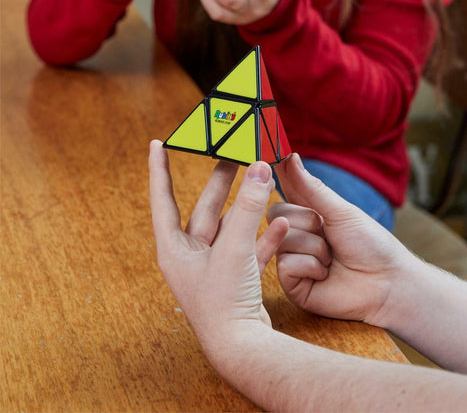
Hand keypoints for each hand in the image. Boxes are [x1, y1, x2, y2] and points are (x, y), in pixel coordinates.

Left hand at [149, 140, 288, 354]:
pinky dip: (264, 234)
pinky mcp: (236, 277)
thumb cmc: (224, 302)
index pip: (163, 199)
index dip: (160, 170)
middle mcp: (191, 256)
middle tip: (232, 155)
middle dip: (219, 181)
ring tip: (261, 180)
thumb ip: (248, 207)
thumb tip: (260, 168)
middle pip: (205, 208)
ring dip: (246, 206)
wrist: (242, 347)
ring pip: (231, 225)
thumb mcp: (235, 248)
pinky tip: (281, 221)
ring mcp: (214, 266)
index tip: (158, 144)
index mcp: (175, 248)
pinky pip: (250, 247)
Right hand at [271, 153, 418, 328]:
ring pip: (282, 240)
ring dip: (314, 247)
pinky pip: (285, 265)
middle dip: (306, 220)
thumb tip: (290, 158)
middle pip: (276, 213)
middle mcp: (298, 234)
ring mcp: (293, 259)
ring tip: (332, 259)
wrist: (386, 283)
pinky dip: (311, 267)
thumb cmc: (370, 244)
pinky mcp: (293, 284)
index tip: (269, 161)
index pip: (286, 189)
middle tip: (327, 232)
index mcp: (309, 213)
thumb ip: (311, 188)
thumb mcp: (341, 211)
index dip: (279, 176)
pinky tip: (325, 274)